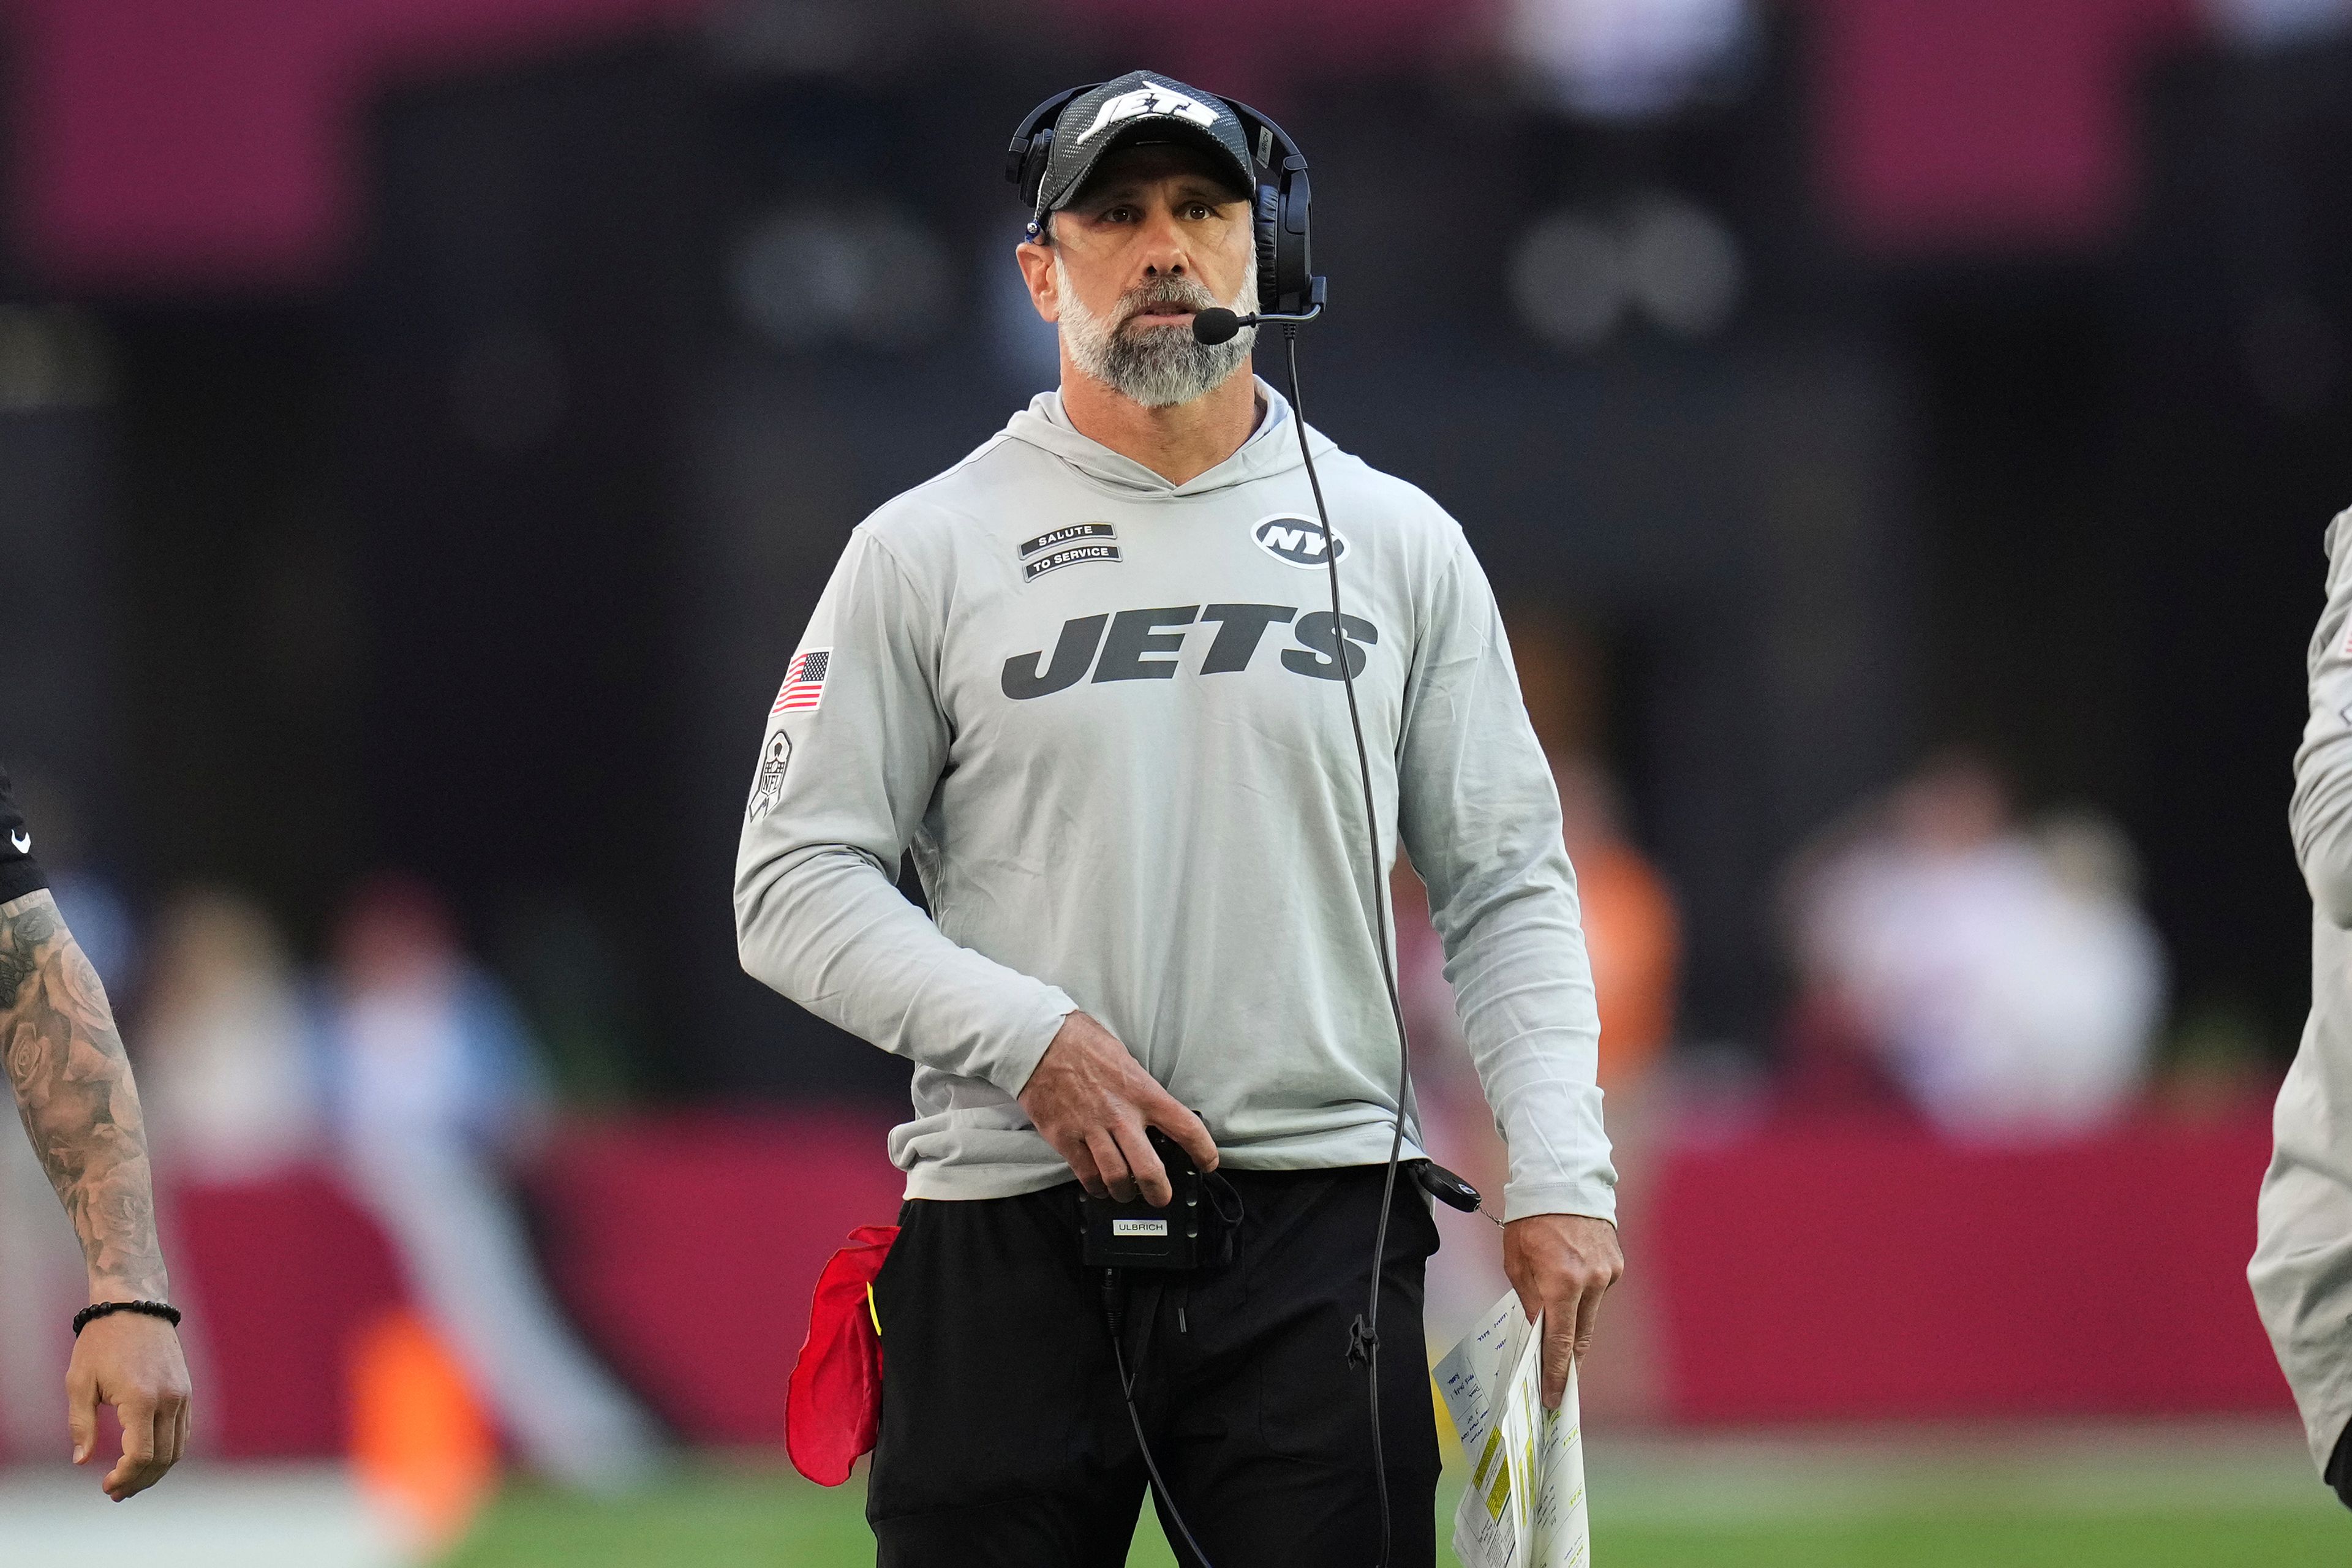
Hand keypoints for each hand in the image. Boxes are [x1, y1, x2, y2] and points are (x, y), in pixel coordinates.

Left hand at [67, 1312, 191, 1499]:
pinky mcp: (186, 1390)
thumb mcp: (79, 1383)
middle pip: (163, 1458)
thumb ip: (81, 1425)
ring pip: (178, 1448)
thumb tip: (81, 1461)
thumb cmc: (101, 1343)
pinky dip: (168, 1451)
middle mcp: (169, 1400)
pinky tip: (148, 1457)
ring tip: (131, 1481)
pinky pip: (184, 1431)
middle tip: (116, 1493)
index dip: (123, 1478)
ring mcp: (183, 1394)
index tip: (105, 1486)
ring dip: (156, 1471)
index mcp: (141, 1400)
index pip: (140, 1456)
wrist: (134, 1306)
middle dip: (139, 1481)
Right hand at [1017, 1011, 1216, 1205]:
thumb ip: (1139, 1088)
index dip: (1203, 1150)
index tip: (1208, 1162)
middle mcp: (1120, 1114)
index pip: (1185, 1126)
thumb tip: (1150, 1110)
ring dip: (1126, 1192)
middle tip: (1161, 1196)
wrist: (1038, 1039)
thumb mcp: (1124, 1058)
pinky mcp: (1065, 1137)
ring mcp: (1091, 1128)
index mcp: (1142, 1091)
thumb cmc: (1081, 1042)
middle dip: (1160, 1191)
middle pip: (1150, 1169)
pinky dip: (1096, 1186)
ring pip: (1117, 1178)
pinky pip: (1086, 1174)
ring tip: (1127, 1192)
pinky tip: (1099, 1185)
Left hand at [1502, 1213, 1622, 1410]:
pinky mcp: (1616, 1264)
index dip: (1556, 1373)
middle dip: (1567, 1361)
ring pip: (1589, 1314)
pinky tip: (1570, 1290)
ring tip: (1556, 1339)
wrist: (1562, 1181)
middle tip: (1558, 1384)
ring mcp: (1608, 1273)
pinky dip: (1583, 1298)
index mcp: (1562, 1283)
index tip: (1553, 1397)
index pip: (1560, 1341)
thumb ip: (1529, 1300)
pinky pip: (1597, 1292)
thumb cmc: (1530, 1220)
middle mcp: (1591, 1282)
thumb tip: (1537, 1330)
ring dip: (1574, 1326)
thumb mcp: (1516, 1262)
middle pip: (1580, 1335)